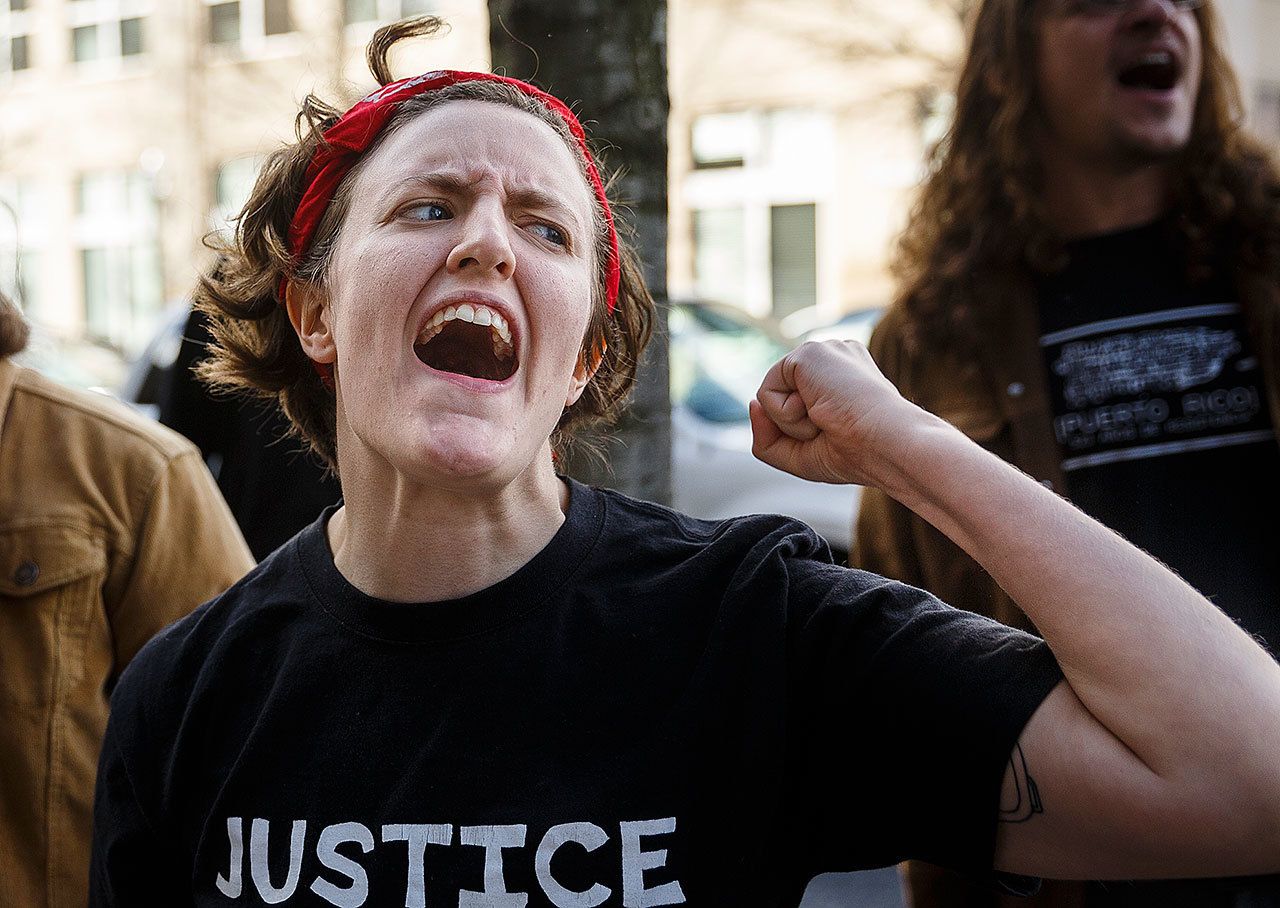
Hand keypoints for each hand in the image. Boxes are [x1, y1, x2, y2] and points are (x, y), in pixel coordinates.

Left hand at [748, 340, 922, 485]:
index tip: (842, 435)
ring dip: (793, 424)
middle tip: (835, 429)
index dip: (803, 434)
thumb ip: (767, 434)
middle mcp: (832, 359)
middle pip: (779, 402)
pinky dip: (787, 415)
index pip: (793, 405)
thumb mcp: (801, 454)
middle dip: (796, 430)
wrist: (887, 446)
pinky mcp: (808, 354)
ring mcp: (822, 352)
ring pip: (770, 398)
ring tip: (829, 418)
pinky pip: (765, 395)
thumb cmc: (857, 454)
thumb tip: (751, 402)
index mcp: (841, 376)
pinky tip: (821, 410)